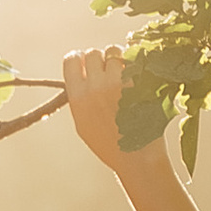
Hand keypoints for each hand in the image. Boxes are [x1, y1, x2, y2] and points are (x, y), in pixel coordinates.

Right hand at [62, 45, 162, 171]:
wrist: (137, 158)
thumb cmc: (110, 145)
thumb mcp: (83, 124)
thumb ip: (79, 97)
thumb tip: (80, 75)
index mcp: (78, 97)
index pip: (71, 60)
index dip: (78, 58)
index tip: (85, 62)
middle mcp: (96, 86)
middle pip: (93, 53)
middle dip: (100, 59)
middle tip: (107, 70)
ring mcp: (118, 83)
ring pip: (114, 51)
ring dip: (117, 57)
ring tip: (123, 71)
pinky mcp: (138, 83)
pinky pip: (134, 60)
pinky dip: (135, 63)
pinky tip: (137, 75)